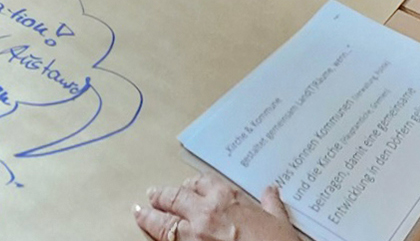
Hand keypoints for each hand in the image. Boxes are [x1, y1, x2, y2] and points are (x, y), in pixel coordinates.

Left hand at [135, 175, 296, 240]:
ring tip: (141, 211)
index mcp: (227, 198)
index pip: (201, 183)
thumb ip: (270, 204)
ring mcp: (194, 234)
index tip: (188, 186)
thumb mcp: (278, 221)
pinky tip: (148, 233)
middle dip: (162, 196)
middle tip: (153, 194)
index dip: (191, 184)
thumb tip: (270, 192)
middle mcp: (206, 212)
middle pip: (175, 197)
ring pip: (164, 220)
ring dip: (149, 215)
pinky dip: (155, 236)